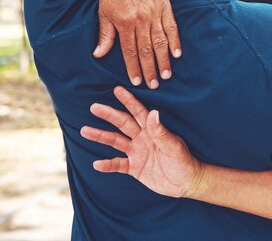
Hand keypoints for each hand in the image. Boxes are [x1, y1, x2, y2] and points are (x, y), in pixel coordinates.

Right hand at [80, 86, 202, 198]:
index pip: (138, 112)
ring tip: (85, 130)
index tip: (117, 89)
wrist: (186, 182)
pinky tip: (97, 164)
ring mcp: (137, 152)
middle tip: (94, 107)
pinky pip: (118, 165)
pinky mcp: (135, 168)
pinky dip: (107, 165)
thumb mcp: (173, 146)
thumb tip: (153, 112)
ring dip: (101, 136)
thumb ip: (161, 132)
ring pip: (116, 142)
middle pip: (123, 124)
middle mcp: (142, 138)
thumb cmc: (184, 160)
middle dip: (109, 115)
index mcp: (153, 130)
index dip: (128, 101)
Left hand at [95, 0, 181, 88]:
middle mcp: (141, 20)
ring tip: (167, 74)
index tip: (137, 81)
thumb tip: (99, 54)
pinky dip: (175, 41)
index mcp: (124, 23)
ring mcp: (154, 13)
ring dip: (164, 60)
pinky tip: (177, 53)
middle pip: (147, 50)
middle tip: (155, 85)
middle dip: (151, 69)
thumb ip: (105, 34)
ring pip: (160, 42)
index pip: (130, 51)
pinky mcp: (164, 6)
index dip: (134, 68)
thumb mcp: (104, 12)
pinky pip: (171, 27)